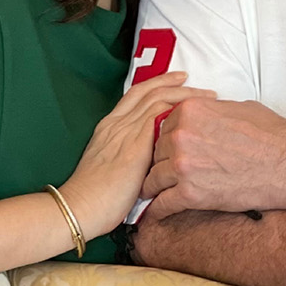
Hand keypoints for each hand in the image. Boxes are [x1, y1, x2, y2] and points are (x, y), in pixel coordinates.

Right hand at [62, 74, 214, 239]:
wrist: (80, 207)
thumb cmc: (94, 198)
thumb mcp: (110, 169)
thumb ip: (129, 157)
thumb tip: (152, 159)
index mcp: (108, 127)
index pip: (135, 95)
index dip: (155, 84)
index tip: (175, 81)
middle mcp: (117, 123)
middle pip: (148, 91)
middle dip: (172, 83)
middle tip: (190, 79)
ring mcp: (125, 131)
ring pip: (158, 99)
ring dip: (183, 94)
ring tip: (204, 95)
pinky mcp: (136, 143)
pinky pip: (160, 114)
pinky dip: (179, 109)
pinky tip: (194, 113)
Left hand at [140, 97, 285, 216]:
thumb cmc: (271, 135)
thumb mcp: (237, 108)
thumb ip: (210, 111)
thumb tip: (204, 114)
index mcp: (190, 111)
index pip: (162, 126)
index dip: (164, 141)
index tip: (163, 152)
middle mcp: (180, 136)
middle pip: (155, 152)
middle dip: (159, 163)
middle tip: (158, 174)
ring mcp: (183, 165)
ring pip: (154, 178)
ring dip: (153, 187)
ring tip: (149, 194)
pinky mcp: (190, 194)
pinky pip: (163, 204)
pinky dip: (157, 210)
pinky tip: (155, 213)